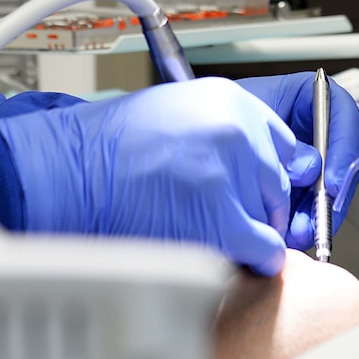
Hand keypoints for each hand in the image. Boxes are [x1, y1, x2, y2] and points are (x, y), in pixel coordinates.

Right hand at [0, 77, 315, 273]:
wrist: (76, 173)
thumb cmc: (110, 148)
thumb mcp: (176, 113)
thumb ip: (223, 132)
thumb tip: (256, 167)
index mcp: (230, 99)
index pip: (282, 142)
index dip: (263, 172)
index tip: (251, 188)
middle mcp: (238, 130)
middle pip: (279, 183)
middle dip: (256, 205)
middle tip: (220, 214)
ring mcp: (234, 173)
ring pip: (272, 219)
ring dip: (245, 232)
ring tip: (200, 225)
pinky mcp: (225, 218)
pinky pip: (265, 249)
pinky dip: (252, 259)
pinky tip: (223, 253)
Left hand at [234, 73, 358, 247]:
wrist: (194, 133)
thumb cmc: (220, 112)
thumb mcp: (250, 116)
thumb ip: (284, 140)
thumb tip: (310, 170)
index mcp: (308, 98)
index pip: (342, 113)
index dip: (345, 147)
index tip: (334, 181)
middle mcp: (313, 131)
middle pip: (341, 161)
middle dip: (330, 194)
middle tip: (316, 219)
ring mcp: (307, 161)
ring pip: (327, 190)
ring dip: (315, 215)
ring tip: (297, 233)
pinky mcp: (297, 187)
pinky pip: (309, 208)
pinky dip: (301, 224)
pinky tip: (288, 236)